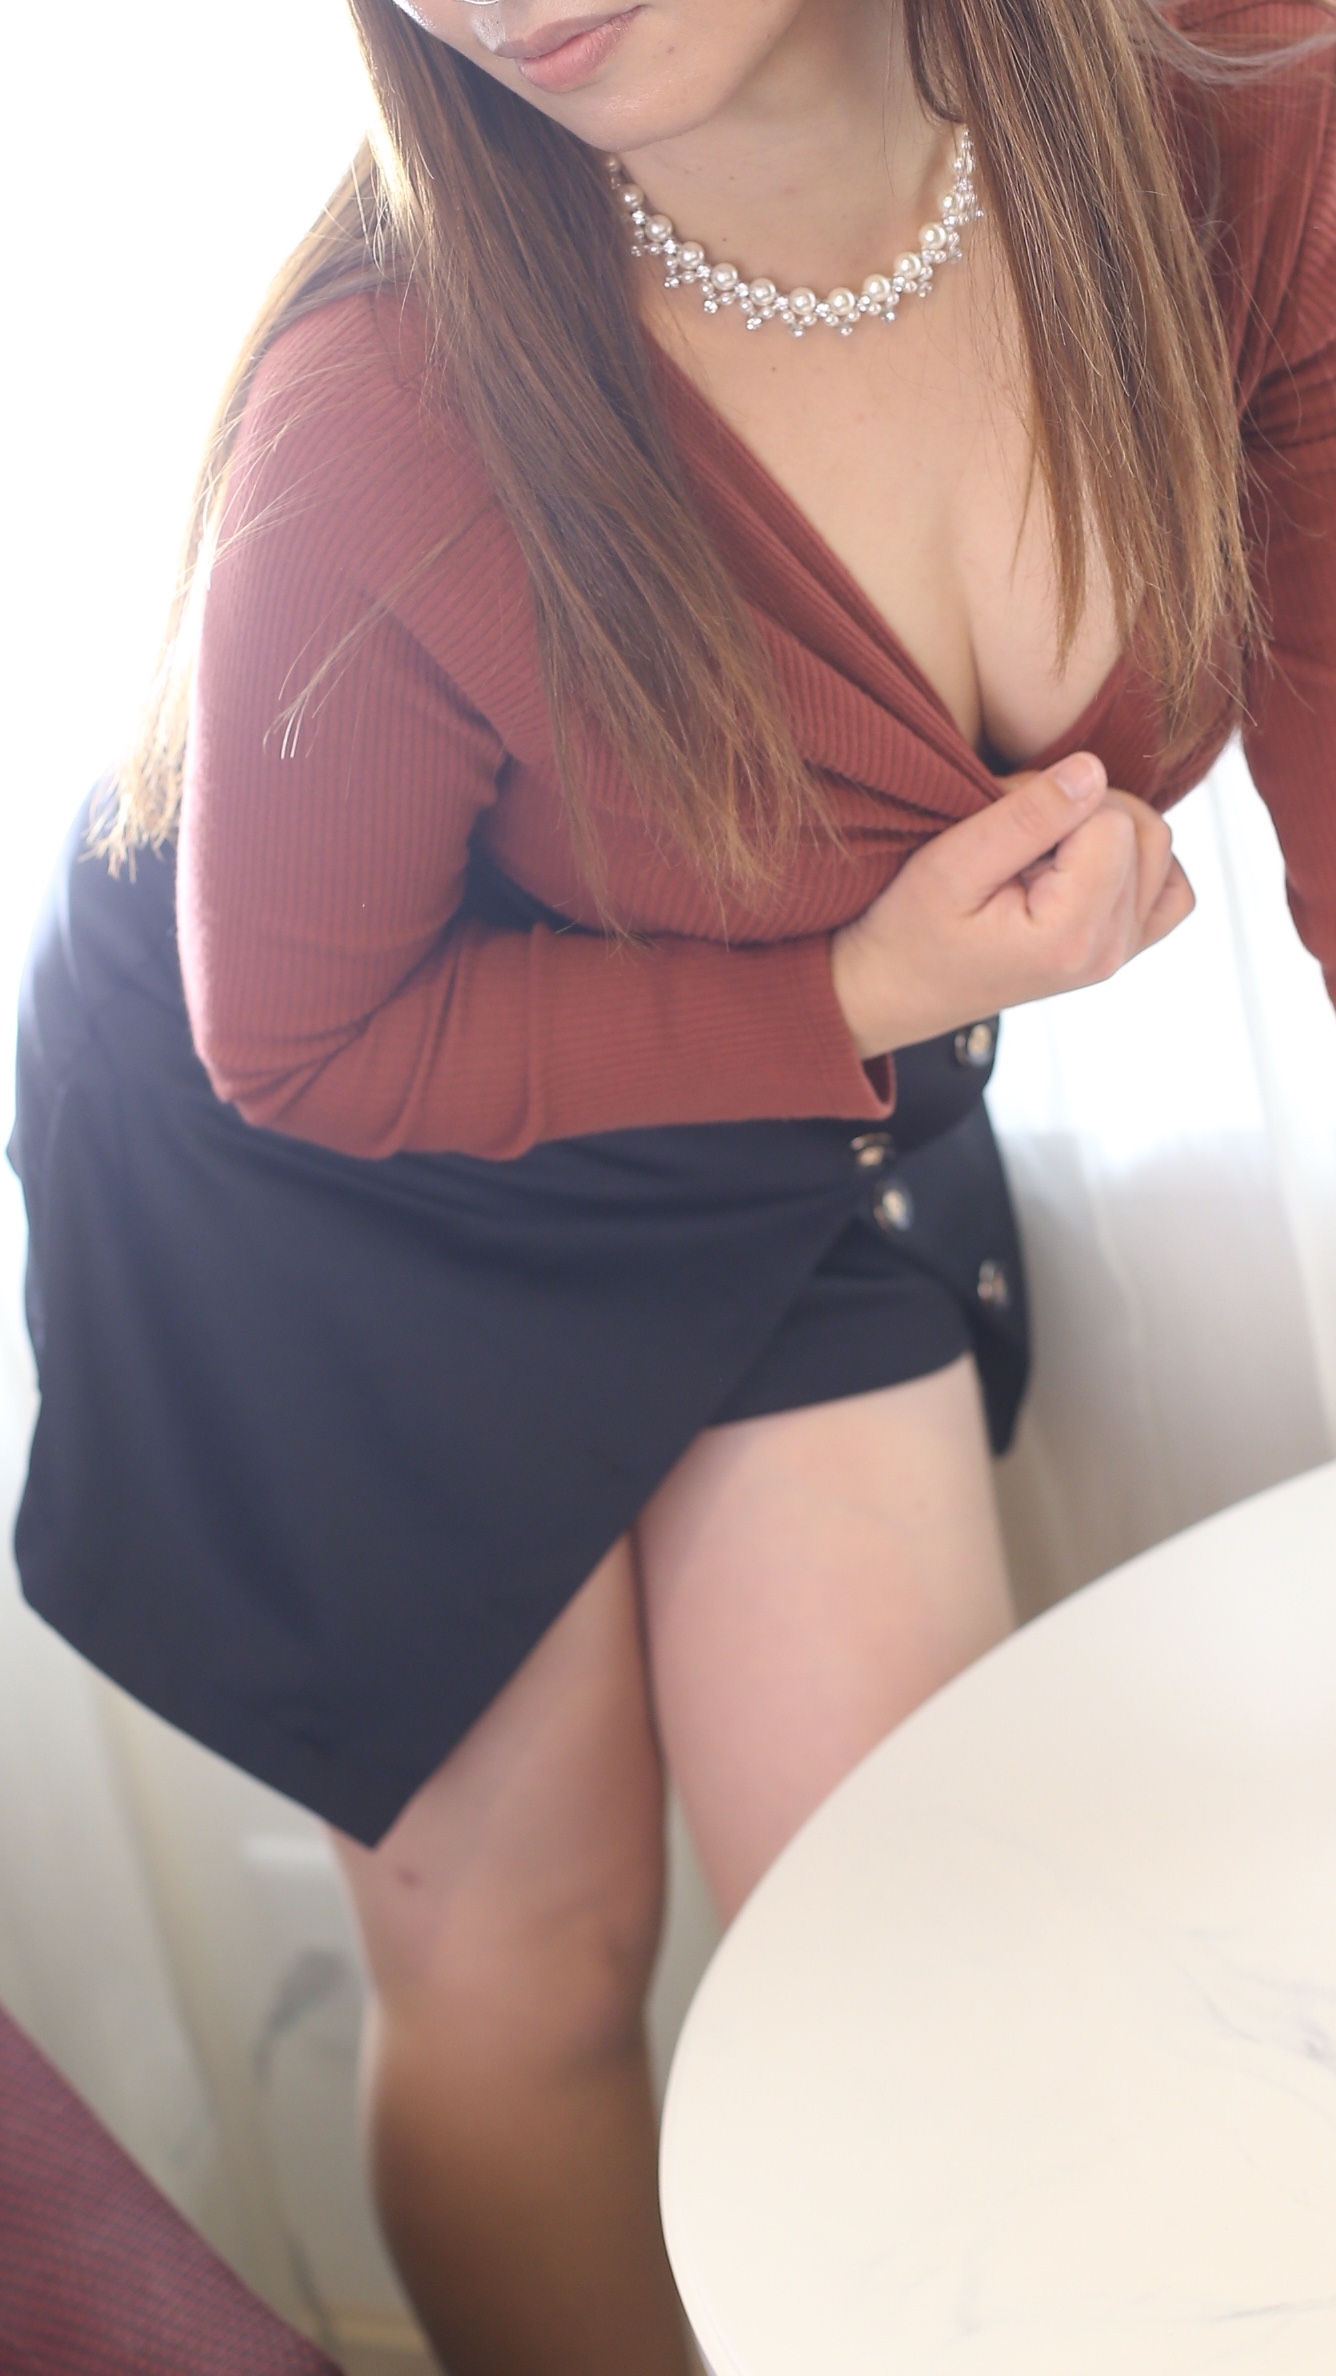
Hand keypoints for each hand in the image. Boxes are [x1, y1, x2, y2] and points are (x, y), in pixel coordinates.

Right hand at [830, 751, 1194, 1059]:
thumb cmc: (908, 930)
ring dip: (1106, 829)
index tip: (1000, 822)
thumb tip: (1093, 770)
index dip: (1053, 799)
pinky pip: (1170, 889)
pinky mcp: (1118, 949)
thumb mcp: (951, 864)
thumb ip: (1026, 817)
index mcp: (1072, 935)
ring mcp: (1119, 954)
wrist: (894, 989)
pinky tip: (1086, 862)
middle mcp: (1109, 950)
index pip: (1109, 819)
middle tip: (1016, 831)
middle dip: (1083, 809)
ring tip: (1042, 849)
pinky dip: (1139, 862)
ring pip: (1159, 848)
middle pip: (1143, 830)